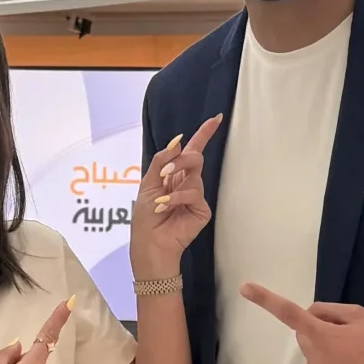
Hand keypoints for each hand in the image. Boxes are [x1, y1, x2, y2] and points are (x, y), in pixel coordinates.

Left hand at [131, 114, 222, 276]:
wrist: (150, 244)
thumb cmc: (146, 218)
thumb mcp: (148, 184)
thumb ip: (162, 161)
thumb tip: (179, 140)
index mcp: (174, 175)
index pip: (190, 151)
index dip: (204, 134)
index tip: (216, 118)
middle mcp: (187, 183)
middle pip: (195, 157)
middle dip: (183, 158)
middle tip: (167, 171)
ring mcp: (196, 196)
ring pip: (195, 173)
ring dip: (176, 180)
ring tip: (161, 198)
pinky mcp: (202, 210)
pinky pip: (193, 193)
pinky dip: (177, 198)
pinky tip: (166, 207)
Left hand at [240, 285, 363, 363]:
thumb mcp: (360, 316)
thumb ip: (329, 312)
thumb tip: (309, 315)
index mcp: (325, 337)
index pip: (290, 315)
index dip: (266, 300)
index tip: (245, 288)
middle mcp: (318, 361)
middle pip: (305, 337)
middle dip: (319, 332)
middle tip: (349, 338)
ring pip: (310, 358)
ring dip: (322, 353)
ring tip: (354, 359)